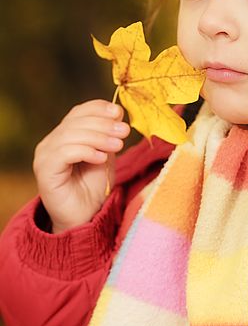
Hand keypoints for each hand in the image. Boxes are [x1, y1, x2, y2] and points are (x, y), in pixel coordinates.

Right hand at [33, 100, 130, 233]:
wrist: (84, 216)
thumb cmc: (94, 187)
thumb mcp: (106, 155)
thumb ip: (109, 135)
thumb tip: (118, 112)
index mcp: (64, 135)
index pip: (79, 112)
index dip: (99, 108)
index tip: (119, 112)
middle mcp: (51, 142)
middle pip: (76, 122)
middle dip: (104, 124)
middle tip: (124, 131)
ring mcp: (45, 156)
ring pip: (71, 135)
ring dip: (99, 138)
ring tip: (118, 145)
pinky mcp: (45, 171)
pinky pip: (65, 153)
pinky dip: (86, 151)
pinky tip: (101, 158)